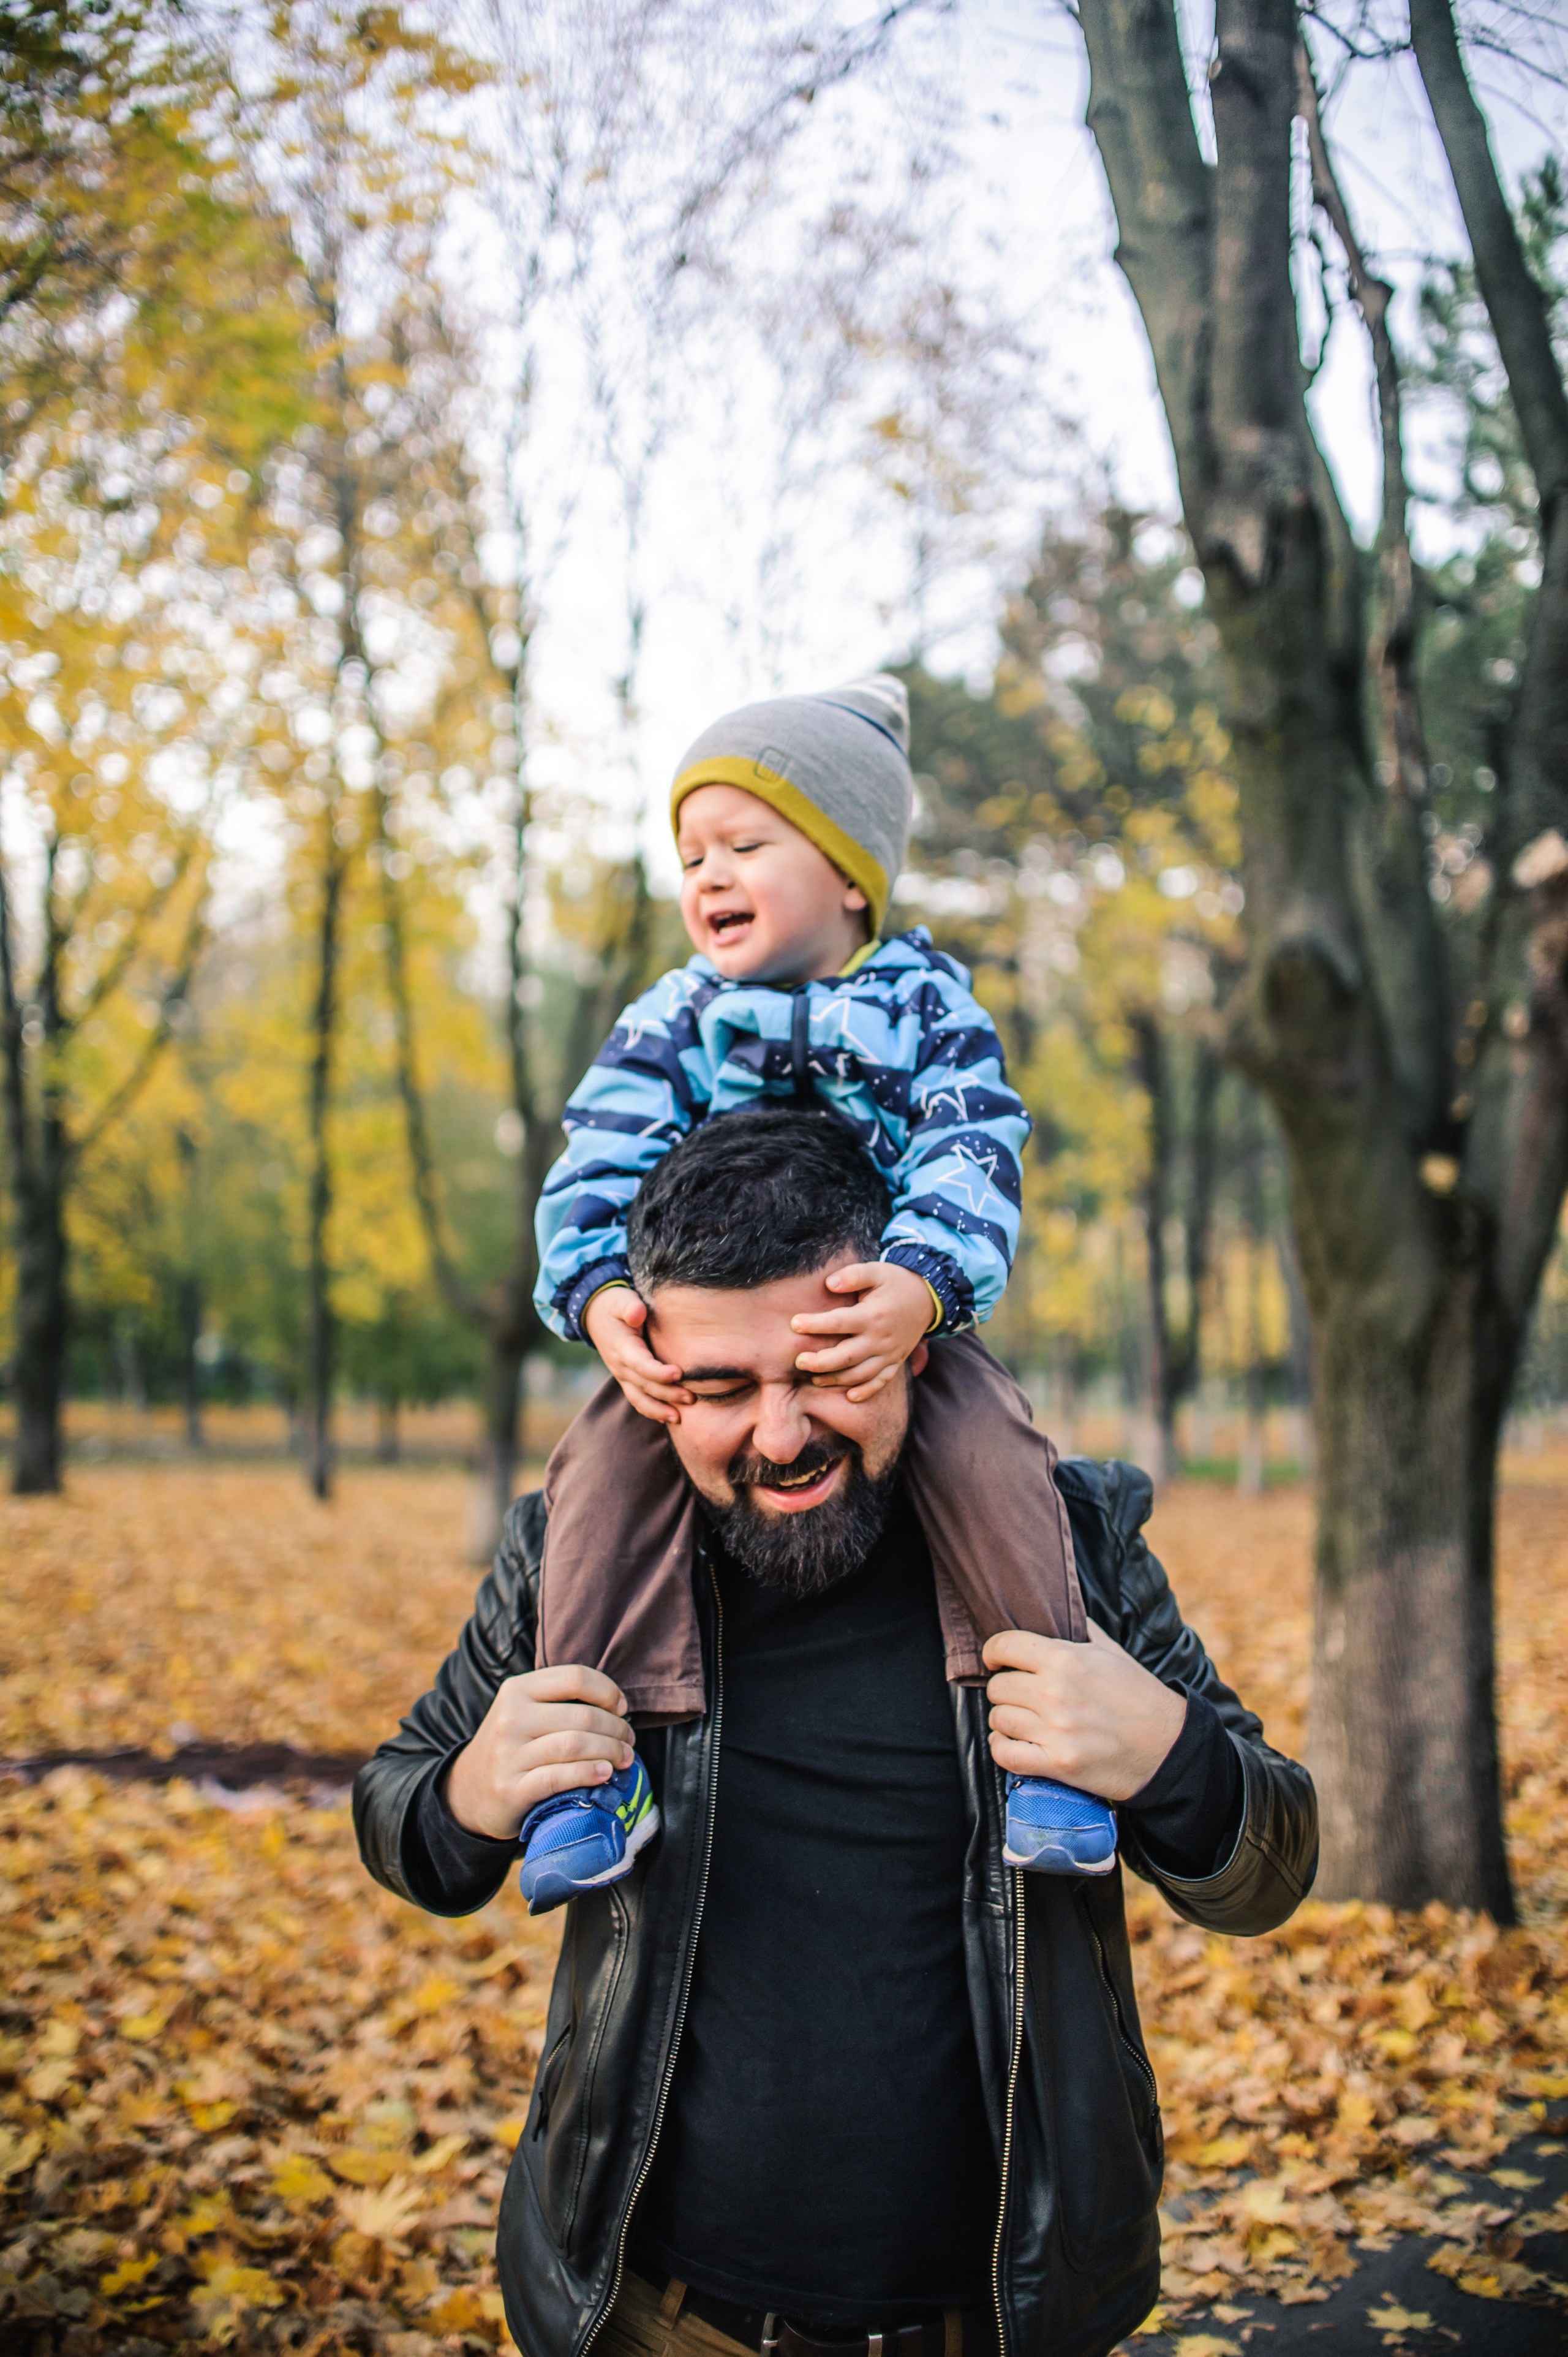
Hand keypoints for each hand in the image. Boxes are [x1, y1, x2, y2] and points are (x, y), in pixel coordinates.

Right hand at [443, 1665, 635, 1840]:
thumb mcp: (524, 1712)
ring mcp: (509, 1754)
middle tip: (628, 1741)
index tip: (622, 1709)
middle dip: (616, 1729)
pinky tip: (604, 1774)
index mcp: (518, 1690)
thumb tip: (617, 1705)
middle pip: (582, 1716)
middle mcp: (511, 1718)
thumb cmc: (512, 1747)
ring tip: (624, 1759)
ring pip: (575, 1745)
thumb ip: (559, 1702)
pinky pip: (559, 1777)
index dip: (608, 1691)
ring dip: (610, 1752)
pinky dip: (588, 1774)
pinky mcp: (512, 1789)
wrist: (468, 1791)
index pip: (575, 1677)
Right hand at [583, 1285, 691, 1423]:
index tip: (679, 1373)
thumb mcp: (621, 1299)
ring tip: (679, 1418)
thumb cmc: (615, 1305)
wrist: (595, 1314)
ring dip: (658, 1410)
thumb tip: (637, 1314)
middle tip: (692, 1398)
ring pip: (639, 1399)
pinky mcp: (627, 1379)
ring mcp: (622, 1375)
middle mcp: (620, 1366)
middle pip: (644, 1385)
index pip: (640, 1364)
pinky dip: (650, 1410)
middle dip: (667, 1394)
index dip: (658, 1372)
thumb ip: (630, 1306)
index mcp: (622, 1347)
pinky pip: (637, 1399)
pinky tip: (667, 1418)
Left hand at [788, 1260, 933, 1400]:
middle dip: (819, 1362)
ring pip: (859, 1374)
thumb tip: (828, 1283)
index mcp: (872, 1315)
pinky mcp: (896, 1361)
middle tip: (798, 1361)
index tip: (794, 1323)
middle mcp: (880, 1339)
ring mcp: (889, 1353)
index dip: (814, 1324)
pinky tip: (849, 1396)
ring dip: (836, 1380)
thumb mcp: (877, 1271)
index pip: (838, 1322)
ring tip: (813, 1378)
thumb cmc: (896, 1282)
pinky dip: (866, 1391)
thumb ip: (853, 1275)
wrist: (929, 1297)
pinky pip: (881, 1381)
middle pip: (846, 1357)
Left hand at [982, 1622, 1186, 1802]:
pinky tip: (1010, 1743)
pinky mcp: (1059, 1763)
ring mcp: (1057, 1730)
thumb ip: (1080, 1630)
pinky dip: (1002, 1749)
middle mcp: (1056, 1692)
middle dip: (1004, 1690)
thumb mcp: (1112, 1652)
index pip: (1005, 1645)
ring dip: (1004, 1720)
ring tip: (1019, 1719)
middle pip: (997, 1687)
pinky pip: (1006, 1755)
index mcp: (1067, 1659)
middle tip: (1018, 1695)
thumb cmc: (1139, 1696)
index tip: (995, 1660)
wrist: (1168, 1746)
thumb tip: (1056, 1609)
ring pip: (998, 1720)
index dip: (993, 1652)